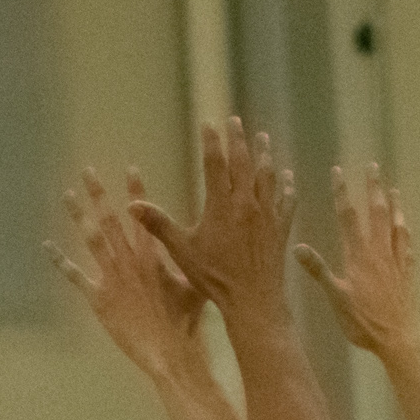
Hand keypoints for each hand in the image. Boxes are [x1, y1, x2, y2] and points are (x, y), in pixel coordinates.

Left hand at [45, 167, 204, 383]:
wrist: (169, 349)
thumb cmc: (185, 320)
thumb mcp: (192, 285)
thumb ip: (184, 264)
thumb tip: (189, 251)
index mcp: (153, 255)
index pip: (142, 215)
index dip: (136, 190)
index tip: (130, 168)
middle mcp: (130, 260)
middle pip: (111, 220)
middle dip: (99, 194)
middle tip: (87, 172)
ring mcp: (112, 278)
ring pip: (92, 239)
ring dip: (79, 216)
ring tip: (68, 196)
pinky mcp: (99, 298)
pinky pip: (75, 276)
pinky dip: (60, 261)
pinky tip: (47, 247)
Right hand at [130, 118, 296, 326]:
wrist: (252, 298)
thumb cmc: (214, 277)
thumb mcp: (181, 251)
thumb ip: (158, 225)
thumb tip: (132, 205)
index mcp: (221, 205)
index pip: (215, 164)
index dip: (212, 142)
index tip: (209, 124)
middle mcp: (246, 203)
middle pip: (244, 163)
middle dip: (239, 140)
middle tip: (236, 121)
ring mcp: (267, 214)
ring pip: (267, 176)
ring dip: (265, 155)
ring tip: (263, 138)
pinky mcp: (280, 228)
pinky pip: (286, 201)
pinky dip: (286, 186)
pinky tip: (287, 177)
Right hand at [293, 163, 419, 357]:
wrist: (398, 337)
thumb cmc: (363, 321)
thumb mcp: (335, 298)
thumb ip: (319, 271)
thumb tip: (298, 247)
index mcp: (358, 255)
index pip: (348, 216)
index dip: (342, 193)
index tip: (338, 171)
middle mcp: (379, 251)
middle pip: (377, 213)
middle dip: (373, 188)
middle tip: (373, 167)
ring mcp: (396, 260)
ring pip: (395, 225)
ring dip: (393, 205)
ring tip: (393, 189)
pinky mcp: (406, 272)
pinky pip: (407, 245)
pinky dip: (405, 232)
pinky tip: (405, 227)